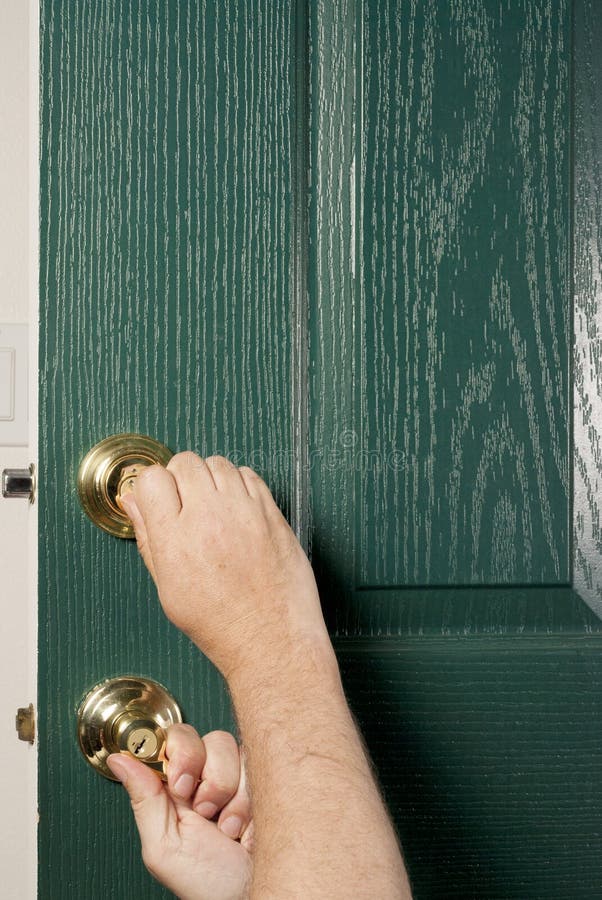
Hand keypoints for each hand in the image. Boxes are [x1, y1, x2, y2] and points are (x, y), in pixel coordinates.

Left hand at [107, 724, 252, 899]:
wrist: (253, 895)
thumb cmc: (209, 885)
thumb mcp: (165, 848)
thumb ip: (144, 800)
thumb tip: (119, 760)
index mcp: (175, 789)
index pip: (173, 739)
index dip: (180, 755)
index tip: (181, 787)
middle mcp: (206, 778)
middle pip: (206, 739)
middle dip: (207, 777)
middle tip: (204, 810)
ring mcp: (237, 778)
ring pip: (233, 751)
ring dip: (231, 796)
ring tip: (228, 827)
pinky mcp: (264, 780)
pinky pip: (258, 766)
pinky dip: (251, 801)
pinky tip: (246, 826)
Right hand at [119, 454, 331, 678]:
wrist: (270, 638)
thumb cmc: (220, 622)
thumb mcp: (168, 587)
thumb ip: (148, 537)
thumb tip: (132, 501)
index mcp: (175, 539)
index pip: (152, 478)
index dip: (153, 487)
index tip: (160, 500)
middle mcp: (208, 518)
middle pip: (185, 462)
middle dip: (180, 477)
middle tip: (186, 503)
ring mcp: (244, 512)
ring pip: (218, 462)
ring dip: (211, 477)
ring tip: (214, 507)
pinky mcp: (271, 513)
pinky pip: (250, 475)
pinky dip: (240, 484)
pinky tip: (237, 508)